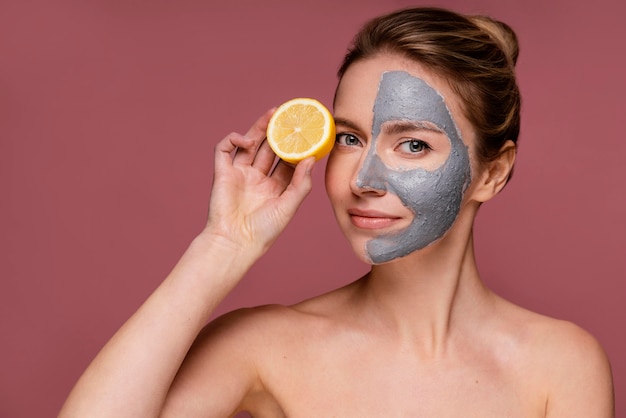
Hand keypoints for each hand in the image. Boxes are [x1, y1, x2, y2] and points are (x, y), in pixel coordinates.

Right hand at [204, 109, 314, 253]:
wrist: (235, 242)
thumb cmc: (264, 231)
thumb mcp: (289, 206)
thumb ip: (301, 183)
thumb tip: (311, 158)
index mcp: (274, 188)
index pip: (286, 161)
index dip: (295, 147)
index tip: (306, 133)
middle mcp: (257, 179)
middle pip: (268, 149)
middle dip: (277, 132)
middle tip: (287, 115)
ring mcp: (239, 175)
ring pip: (249, 145)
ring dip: (259, 129)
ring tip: (272, 115)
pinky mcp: (222, 173)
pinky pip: (225, 149)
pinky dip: (233, 139)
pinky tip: (246, 139)